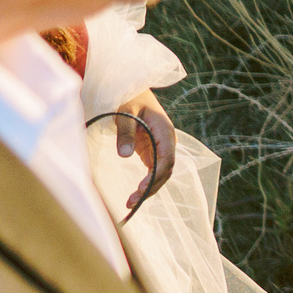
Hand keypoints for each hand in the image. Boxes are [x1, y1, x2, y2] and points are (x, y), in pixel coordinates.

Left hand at [112, 92, 175, 214]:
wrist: (131, 89)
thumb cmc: (128, 98)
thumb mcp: (124, 112)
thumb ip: (125, 132)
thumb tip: (124, 156)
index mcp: (165, 130)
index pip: (168, 158)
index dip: (157, 175)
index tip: (142, 187)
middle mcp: (167, 141)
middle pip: (166, 170)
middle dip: (152, 187)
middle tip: (132, 202)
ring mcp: (160, 146)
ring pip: (161, 173)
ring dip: (149, 188)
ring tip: (131, 203)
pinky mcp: (152, 150)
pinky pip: (153, 170)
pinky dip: (146, 183)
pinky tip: (135, 194)